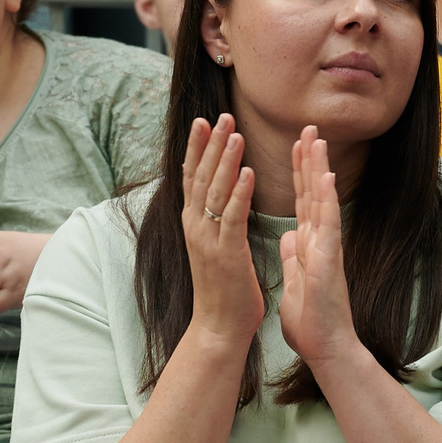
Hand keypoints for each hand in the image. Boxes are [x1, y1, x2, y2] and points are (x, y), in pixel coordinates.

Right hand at [179, 114, 262, 348]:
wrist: (218, 327)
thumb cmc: (223, 289)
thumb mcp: (214, 246)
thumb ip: (214, 221)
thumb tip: (218, 197)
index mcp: (193, 223)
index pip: (193, 177)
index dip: (198, 148)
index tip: (204, 121)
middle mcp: (195, 226)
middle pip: (201, 177)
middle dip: (211, 144)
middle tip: (221, 116)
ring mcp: (208, 239)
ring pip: (215, 191)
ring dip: (226, 160)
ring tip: (235, 133)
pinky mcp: (226, 253)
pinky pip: (232, 217)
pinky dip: (239, 193)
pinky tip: (248, 172)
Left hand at [278, 128, 357, 368]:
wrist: (326, 348)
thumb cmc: (312, 320)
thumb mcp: (296, 280)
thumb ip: (294, 256)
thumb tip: (289, 236)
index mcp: (309, 244)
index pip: (302, 200)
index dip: (299, 172)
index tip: (297, 143)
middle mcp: (320, 241)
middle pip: (313, 193)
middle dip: (310, 159)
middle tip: (309, 126)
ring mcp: (327, 249)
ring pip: (323, 201)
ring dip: (319, 170)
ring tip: (317, 139)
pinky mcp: (329, 262)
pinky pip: (329, 227)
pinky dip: (327, 201)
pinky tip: (325, 177)